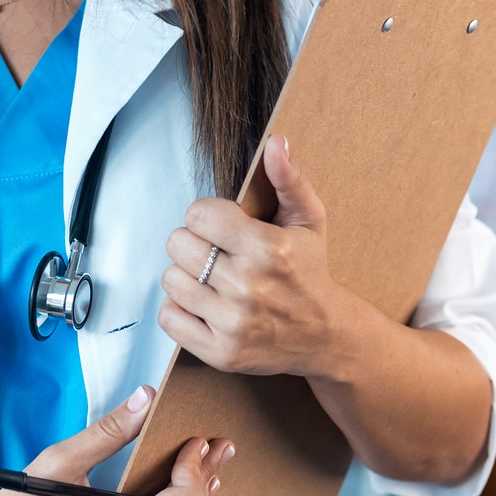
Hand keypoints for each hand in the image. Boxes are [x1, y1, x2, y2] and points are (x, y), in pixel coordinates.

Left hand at [158, 134, 362, 377]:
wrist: (326, 336)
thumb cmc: (311, 273)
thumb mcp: (309, 222)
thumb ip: (290, 179)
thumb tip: (276, 143)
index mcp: (267, 249)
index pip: (198, 215)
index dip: (205, 216)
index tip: (220, 226)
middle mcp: (248, 286)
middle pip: (178, 245)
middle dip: (193, 243)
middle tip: (214, 253)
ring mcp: (233, 323)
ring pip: (170, 280)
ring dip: (185, 276)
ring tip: (210, 279)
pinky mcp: (220, 352)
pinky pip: (169, 318)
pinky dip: (178, 310)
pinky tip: (203, 305)